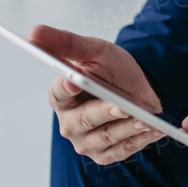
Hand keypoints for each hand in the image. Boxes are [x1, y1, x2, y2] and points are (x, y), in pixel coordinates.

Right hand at [31, 25, 164, 165]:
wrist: (136, 86)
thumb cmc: (110, 69)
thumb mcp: (93, 51)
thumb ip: (65, 43)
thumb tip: (33, 32)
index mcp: (61, 96)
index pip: (59, 93)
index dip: (66, 87)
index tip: (74, 81)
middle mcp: (69, 122)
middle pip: (83, 120)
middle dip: (104, 112)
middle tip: (122, 106)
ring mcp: (86, 141)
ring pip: (105, 138)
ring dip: (127, 128)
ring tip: (146, 119)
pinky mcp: (104, 153)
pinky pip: (121, 150)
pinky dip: (139, 140)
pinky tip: (154, 130)